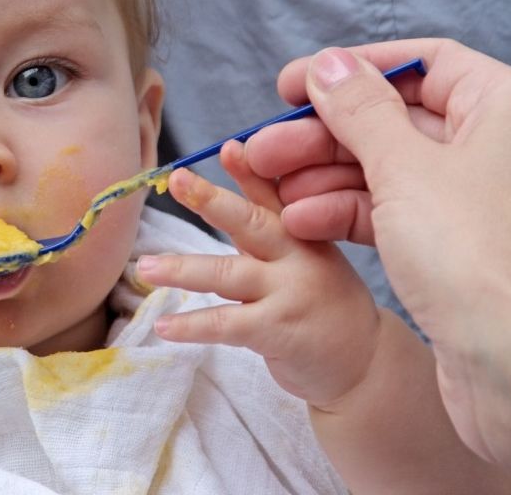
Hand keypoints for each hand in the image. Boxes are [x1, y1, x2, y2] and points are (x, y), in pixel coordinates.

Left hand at [137, 140, 380, 410]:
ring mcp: (290, 294)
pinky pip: (227, 324)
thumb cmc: (323, 300)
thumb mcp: (301, 251)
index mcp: (301, 234)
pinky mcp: (279, 331)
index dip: (250, 171)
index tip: (227, 148)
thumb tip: (232, 155)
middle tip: (177, 180)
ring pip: (228, 275)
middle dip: (212, 201)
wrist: (367, 363)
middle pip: (251, 224)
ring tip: (144, 267)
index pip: (273, 196)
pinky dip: (192, 325)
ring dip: (182, 269)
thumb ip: (265, 212)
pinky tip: (164, 325)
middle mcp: (298, 257)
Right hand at [244, 39, 510, 475]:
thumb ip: (359, 110)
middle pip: (393, 118)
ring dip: (322, 177)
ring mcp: (474, 198)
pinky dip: (344, 213)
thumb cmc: (476, 258)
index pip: (421, 64)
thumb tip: (330, 64)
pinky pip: (391, 211)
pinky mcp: (455, 244)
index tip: (292, 86)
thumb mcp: (404, 168)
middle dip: (321, 135)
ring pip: (385, 168)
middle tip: (263, 149)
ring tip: (272, 191)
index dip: (351, 69)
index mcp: (506, 108)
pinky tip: (302, 223)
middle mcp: (497, 146)